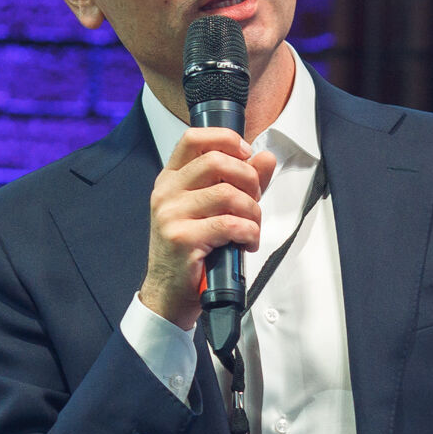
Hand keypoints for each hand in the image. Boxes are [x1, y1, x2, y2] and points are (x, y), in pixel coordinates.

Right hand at [139, 127, 278, 329]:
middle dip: (248, 179)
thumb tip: (265, 158)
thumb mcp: (212, 211)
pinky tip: (247, 242)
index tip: (246, 155)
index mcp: (171, 180)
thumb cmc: (190, 252)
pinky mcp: (182, 238)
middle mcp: (167, 193)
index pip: (193, 138)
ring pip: (227, 194)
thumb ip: (240, 182)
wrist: (168, 294)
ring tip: (252, 228)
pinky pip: (229, 224)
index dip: (226, 139)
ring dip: (252, 212)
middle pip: (216, 162)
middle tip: (254, 200)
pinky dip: (249, 232)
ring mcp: (171, 215)